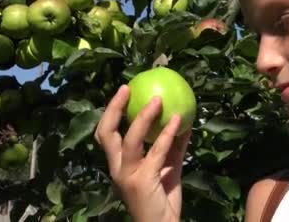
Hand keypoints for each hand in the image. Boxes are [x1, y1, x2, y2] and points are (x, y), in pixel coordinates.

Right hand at [94, 85, 190, 221]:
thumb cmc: (163, 199)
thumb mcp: (169, 168)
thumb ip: (173, 146)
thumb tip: (182, 120)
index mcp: (119, 164)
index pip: (106, 135)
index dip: (111, 111)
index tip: (124, 91)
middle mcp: (118, 168)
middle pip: (106, 134)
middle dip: (113, 109)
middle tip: (127, 88)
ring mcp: (128, 175)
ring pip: (131, 139)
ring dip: (145, 116)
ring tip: (158, 99)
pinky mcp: (142, 181)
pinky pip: (156, 152)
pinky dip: (167, 134)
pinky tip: (178, 120)